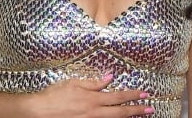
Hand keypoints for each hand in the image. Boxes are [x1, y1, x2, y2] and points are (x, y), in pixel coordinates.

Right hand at [18, 74, 153, 116]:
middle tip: (150, 109)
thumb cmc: (54, 96)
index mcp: (92, 99)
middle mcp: (95, 112)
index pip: (118, 97)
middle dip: (136, 110)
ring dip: (127, 117)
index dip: (132, 96)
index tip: (144, 94)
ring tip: (138, 115)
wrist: (41, 112)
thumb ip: (93, 83)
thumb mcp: (73, 83)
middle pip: (120, 112)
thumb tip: (109, 78)